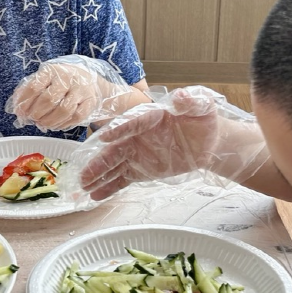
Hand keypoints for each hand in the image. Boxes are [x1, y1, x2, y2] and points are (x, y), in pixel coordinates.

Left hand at [6, 55, 132, 131]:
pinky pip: (76, 117)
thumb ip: (28, 92)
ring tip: (43, 123)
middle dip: (37, 113)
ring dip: (50, 121)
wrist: (88, 79)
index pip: (35, 86)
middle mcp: (68, 78)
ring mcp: (81, 90)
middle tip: (33, 118)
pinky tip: (57, 124)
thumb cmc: (59, 82)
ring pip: (64, 110)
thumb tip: (17, 109)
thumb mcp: (44, 80)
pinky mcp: (90, 101)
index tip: (20, 112)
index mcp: (52, 70)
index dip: (25, 103)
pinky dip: (64, 124)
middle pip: (49, 99)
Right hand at [76, 88, 224, 199]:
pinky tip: (95, 196)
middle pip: (114, 149)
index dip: (119, 129)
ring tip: (83, 187)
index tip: (105, 137)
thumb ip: (191, 102)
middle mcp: (136, 136)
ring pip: (113, 165)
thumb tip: (181, 96)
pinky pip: (121, 179)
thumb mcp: (202, 106)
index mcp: (149, 117)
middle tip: (83, 174)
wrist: (208, 142)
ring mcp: (136, 154)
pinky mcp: (140, 169)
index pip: (131, 122)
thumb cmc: (202, 119)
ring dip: (98, 175)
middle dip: (98, 162)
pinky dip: (109, 187)